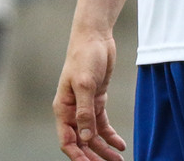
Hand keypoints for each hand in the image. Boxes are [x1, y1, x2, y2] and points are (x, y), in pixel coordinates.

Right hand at [54, 31, 125, 160]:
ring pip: (93, 135)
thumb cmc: (84, 56)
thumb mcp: (85, 83)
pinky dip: (110, 135)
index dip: (78, 156)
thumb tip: (86, 137)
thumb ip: (85, 111)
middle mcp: (72, 110)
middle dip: (93, 156)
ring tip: (118, 160)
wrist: (95, 36)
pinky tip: (120, 144)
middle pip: (81, 141)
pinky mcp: (97, 99)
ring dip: (104, 149)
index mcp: (63, 108)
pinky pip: (102, 124)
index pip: (67, 140)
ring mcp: (85, 105)